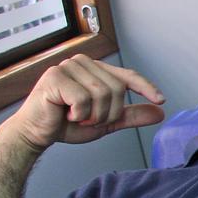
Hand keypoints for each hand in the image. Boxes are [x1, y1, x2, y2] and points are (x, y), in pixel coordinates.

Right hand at [1, 54, 165, 152]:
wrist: (37, 134)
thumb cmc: (67, 124)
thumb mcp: (106, 121)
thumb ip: (130, 115)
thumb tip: (159, 112)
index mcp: (95, 70)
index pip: (127, 75)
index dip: (145, 87)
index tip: (160, 100)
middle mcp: (82, 63)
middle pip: (116, 89)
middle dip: (108, 113)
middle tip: (89, 120)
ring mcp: (67, 67)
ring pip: (102, 94)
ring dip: (93, 116)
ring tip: (77, 117)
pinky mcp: (54, 76)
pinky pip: (83, 99)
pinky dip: (78, 115)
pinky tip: (65, 114)